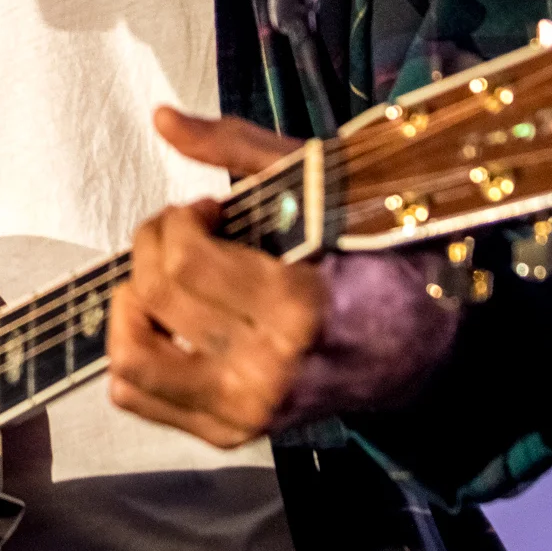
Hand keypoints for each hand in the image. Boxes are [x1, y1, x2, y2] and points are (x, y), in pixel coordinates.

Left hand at [107, 107, 458, 445]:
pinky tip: (169, 321)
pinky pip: (139, 397)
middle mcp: (266, 370)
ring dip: (131, 305)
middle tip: (185, 233)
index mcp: (296, 307)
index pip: (182, 260)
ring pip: (130, 359)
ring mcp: (246, 411)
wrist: (421, 352)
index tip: (206, 210)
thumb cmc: (374, 256)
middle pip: (152, 298)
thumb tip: (160, 117)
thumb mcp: (321, 186)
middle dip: (151, 246)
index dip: (177, 220)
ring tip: (166, 282)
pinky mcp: (231, 433)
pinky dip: (136, 349)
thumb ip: (237, 148)